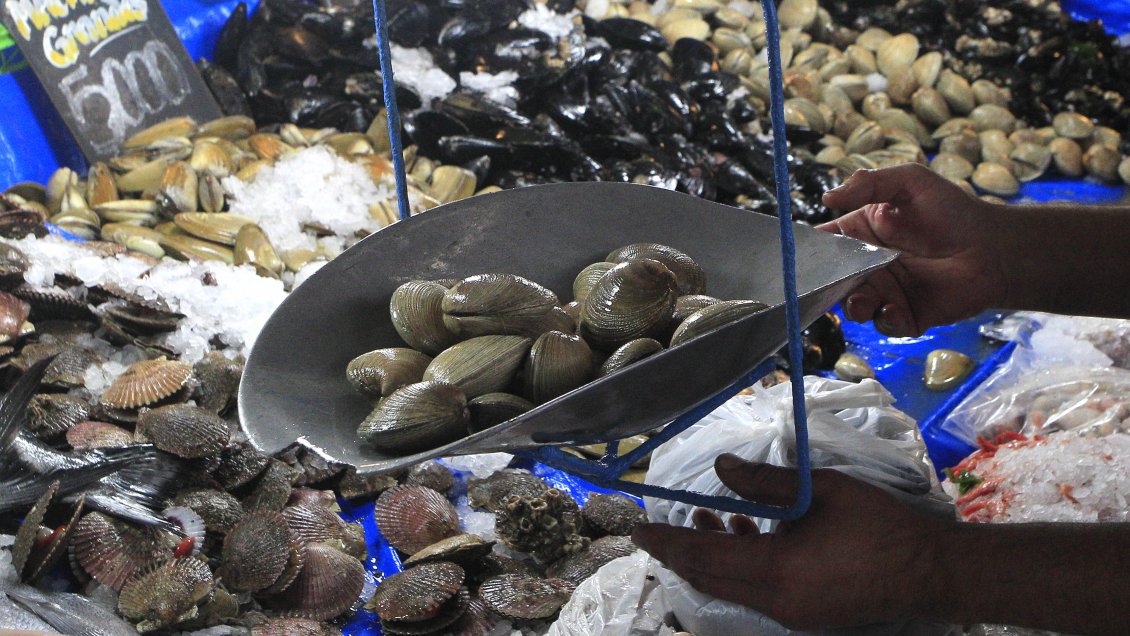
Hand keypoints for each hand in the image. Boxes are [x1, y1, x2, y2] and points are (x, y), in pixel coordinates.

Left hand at [631, 454, 948, 629]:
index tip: (637, 529)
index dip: (666, 543)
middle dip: (680, 551)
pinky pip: (754, 592)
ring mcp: (790, 616)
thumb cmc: (878, 526)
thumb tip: (720, 468)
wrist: (929, 572)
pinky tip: (745, 532)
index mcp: (776, 572)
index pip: (702, 557)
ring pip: (730, 587)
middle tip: (657, 525)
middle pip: (709, 578)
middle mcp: (775, 603)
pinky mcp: (804, 616)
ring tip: (706, 516)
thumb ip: (764, 482)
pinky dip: (738, 565)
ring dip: (710, 556)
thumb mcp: (819, 491)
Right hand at [819, 164, 1006, 336]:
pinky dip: (885, 320)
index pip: (826, 245)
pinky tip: (895, 308)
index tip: (800, 257)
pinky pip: (886, 324)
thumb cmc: (954, 211)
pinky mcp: (908, 315)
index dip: (810, 252)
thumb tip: (827, 198)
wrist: (996, 248)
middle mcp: (869, 266)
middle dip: (827, 286)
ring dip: (854, 306)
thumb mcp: (910, 182)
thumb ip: (868, 185)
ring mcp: (887, 292)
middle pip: (834, 281)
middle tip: (830, 284)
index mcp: (862, 234)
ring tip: (863, 301)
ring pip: (855, 306)